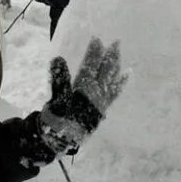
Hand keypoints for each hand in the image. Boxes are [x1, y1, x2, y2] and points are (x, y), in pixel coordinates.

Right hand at [40, 37, 125, 154]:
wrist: (62, 142)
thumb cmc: (56, 120)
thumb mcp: (54, 99)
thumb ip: (59, 80)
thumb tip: (58, 59)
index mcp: (84, 89)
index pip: (91, 66)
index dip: (94, 52)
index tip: (97, 39)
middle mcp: (96, 94)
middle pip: (106, 71)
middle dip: (111, 55)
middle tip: (116, 41)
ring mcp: (101, 102)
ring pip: (112, 80)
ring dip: (117, 66)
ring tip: (120, 53)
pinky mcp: (102, 109)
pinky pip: (115, 93)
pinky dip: (121, 83)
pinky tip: (125, 76)